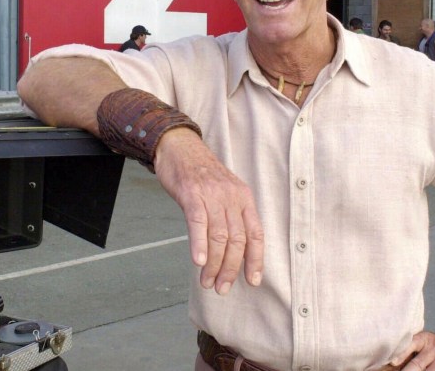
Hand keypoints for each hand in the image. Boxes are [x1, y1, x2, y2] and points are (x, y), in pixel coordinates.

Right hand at [153, 128, 263, 293]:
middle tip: (221, 288)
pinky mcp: (192, 194)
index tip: (251, 281)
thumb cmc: (200, 173)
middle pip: (237, 240)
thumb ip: (230, 215)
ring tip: (207, 282)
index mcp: (244, 197)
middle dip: (230, 268)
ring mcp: (212, 195)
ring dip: (213, 264)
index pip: (256, 234)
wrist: (178, 147)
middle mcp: (232, 196)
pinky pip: (199, 223)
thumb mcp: (224, 191)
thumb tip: (231, 249)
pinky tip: (198, 261)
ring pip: (219, 236)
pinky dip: (199, 245)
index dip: (256, 260)